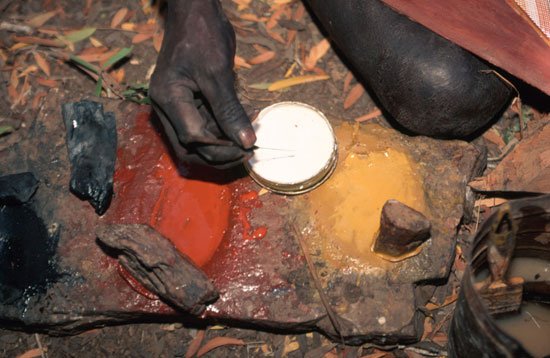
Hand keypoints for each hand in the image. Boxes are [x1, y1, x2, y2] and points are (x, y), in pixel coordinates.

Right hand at [150, 0, 255, 167]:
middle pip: (190, 147)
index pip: (193, 138)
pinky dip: (224, 127)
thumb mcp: (218, 74)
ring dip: (224, 141)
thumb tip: (246, 142)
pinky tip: (245, 120)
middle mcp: (167, 106)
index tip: (247, 149)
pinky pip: (205, 123)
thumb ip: (230, 110)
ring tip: (250, 132)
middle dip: (219, 154)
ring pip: (199, 139)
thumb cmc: (203, 35)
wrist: (195, 11)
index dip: (220, 149)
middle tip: (247, 151)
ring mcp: (177, 105)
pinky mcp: (189, 101)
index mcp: (168, 98)